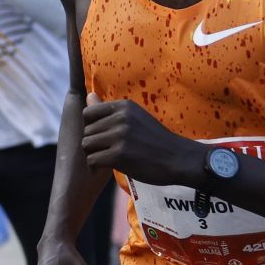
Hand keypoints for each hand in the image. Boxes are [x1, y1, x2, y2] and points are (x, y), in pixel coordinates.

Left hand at [81, 93, 206, 184]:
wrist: (178, 159)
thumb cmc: (155, 139)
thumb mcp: (135, 118)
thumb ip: (110, 110)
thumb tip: (89, 94)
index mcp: (124, 106)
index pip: (88, 113)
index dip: (90, 126)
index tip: (101, 136)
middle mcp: (121, 118)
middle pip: (86, 131)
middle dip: (93, 143)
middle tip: (105, 151)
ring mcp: (120, 136)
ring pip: (86, 145)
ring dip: (92, 155)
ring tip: (104, 159)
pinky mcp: (119, 155)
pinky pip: (92, 160)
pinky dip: (94, 167)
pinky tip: (102, 169)